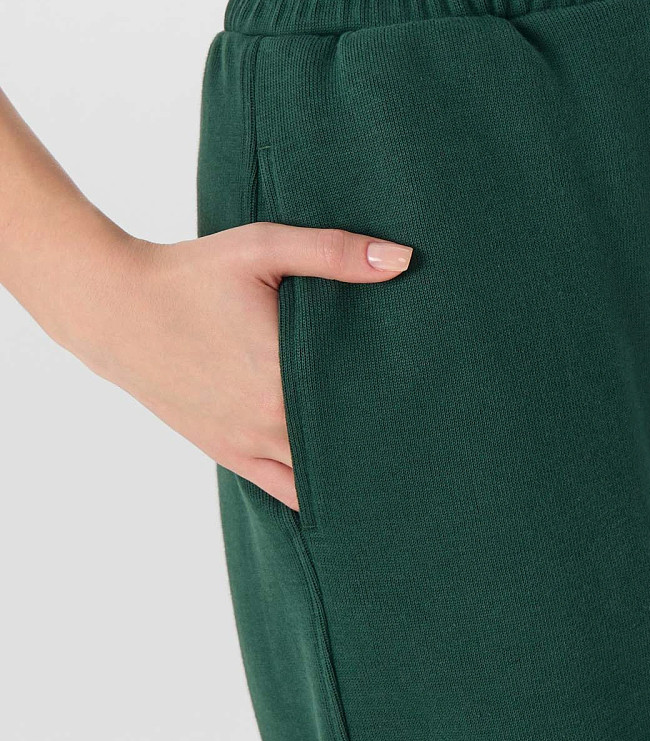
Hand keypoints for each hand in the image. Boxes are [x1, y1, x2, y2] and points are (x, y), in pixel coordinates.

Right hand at [65, 223, 411, 509]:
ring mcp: (246, 445)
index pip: (366, 411)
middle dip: (387, 447)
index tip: (441, 412)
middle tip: (433, 445)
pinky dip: (313, 492)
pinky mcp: (226, 452)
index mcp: (287, 379)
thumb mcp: (263, 248)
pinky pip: (281, 490)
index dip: (405, 415)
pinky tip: (344, 492)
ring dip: (353, 475)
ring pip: (318, 482)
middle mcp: (270, 424)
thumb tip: (403, 259)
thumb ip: (335, 253)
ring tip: (398, 472)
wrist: (116, 308)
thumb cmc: (192, 273)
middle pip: (348, 453)